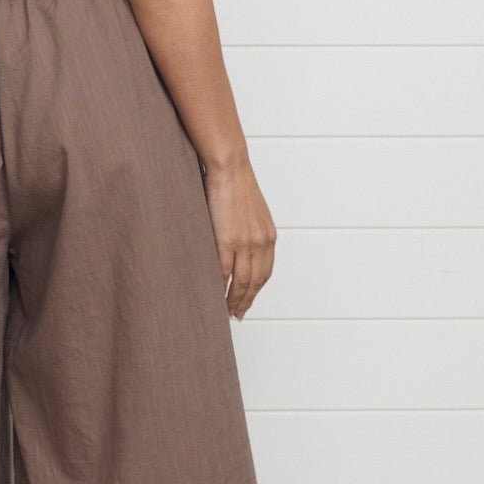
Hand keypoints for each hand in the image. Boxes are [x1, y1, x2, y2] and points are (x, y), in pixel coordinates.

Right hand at [202, 151, 276, 318]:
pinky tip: (214, 294)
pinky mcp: (227, 240)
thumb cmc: (236, 185)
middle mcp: (261, 243)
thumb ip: (250, 232)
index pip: (264, 272)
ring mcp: (245, 243)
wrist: (229, 169)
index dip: (256, 291)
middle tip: (237, 315)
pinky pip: (223, 272)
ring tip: (226, 311)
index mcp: (268, 237)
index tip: (248, 302)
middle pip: (255, 282)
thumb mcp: (252, 212)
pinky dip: (219, 287)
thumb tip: (241, 246)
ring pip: (241, 281)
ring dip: (234, 300)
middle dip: (245, 301)